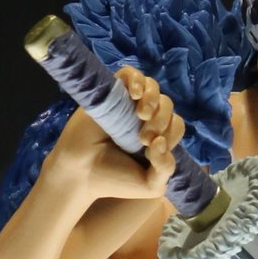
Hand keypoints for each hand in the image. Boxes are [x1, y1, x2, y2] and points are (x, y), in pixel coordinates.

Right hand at [57, 66, 185, 201]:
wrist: (82, 173)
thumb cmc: (114, 180)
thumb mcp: (150, 185)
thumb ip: (166, 168)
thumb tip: (162, 141)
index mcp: (157, 136)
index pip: (175, 125)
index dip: (170, 134)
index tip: (151, 151)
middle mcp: (144, 118)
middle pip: (167, 106)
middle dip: (161, 120)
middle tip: (144, 139)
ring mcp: (128, 104)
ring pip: (152, 88)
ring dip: (153, 99)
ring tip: (142, 115)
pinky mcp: (112, 93)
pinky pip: (130, 74)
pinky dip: (137, 79)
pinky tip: (135, 94)